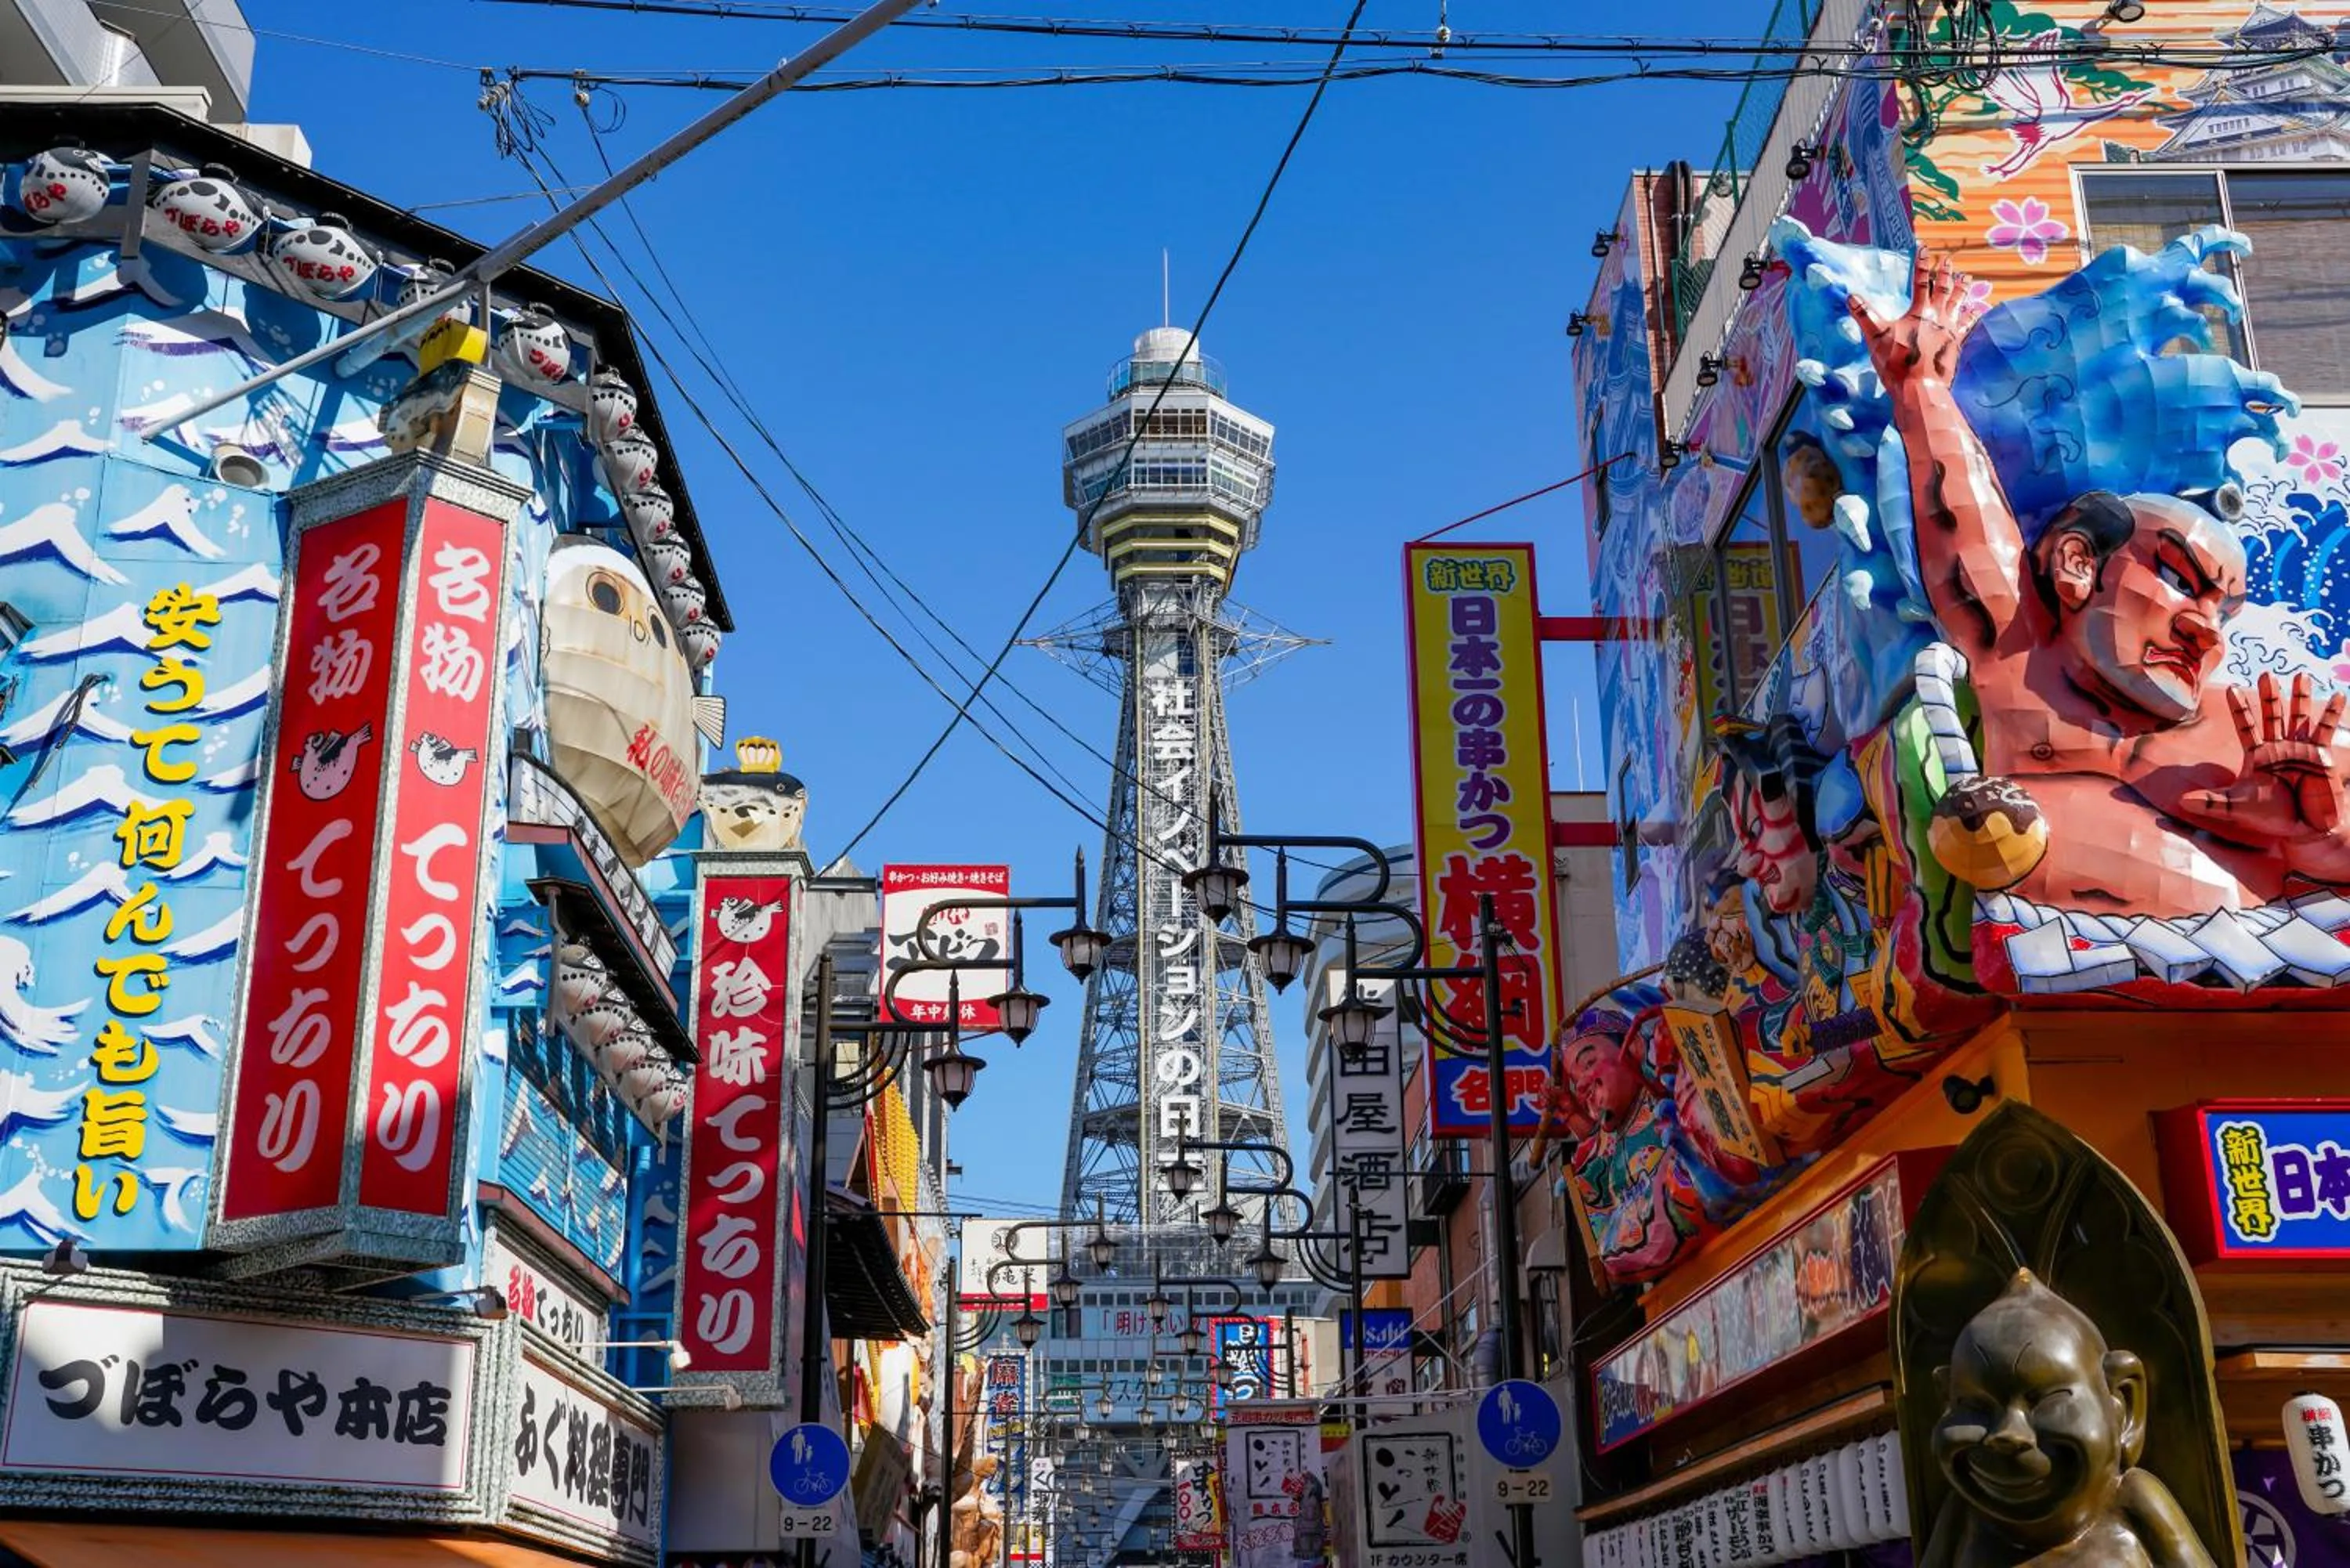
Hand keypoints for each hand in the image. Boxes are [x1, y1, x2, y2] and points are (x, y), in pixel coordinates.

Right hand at [1849, 249, 1980, 390]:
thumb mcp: (1876, 338)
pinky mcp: (1955, 343)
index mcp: (1919, 312)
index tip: (1924, 249)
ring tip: (1967, 278)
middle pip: (1943, 289)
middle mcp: (1938, 316)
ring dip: (1962, 289)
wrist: (1920, 387)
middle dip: (1945, 273)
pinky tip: (1976, 310)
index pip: (1920, 282)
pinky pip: (1967, 324)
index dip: (1921, 264)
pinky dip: (1972, 315)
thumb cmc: (1897, 362)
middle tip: (1948, 260)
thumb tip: (1851, 297)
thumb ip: (1865, 315)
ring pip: (1958, 303)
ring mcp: (1949, 330)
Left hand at [2180, 671, 2349, 850]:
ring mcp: (2300, 749)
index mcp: (2258, 756)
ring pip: (2298, 717)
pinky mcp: (2320, 755)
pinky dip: (2331, 713)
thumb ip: (2211, 803)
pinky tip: (2338, 695)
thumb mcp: (2237, 808)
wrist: (2303, 829)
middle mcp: (2278, 748)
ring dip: (2300, 697)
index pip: (2246, 726)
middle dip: (2269, 696)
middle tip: (2265, 674)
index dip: (2240, 708)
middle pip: (2272, 716)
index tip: (2232, 688)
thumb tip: (2181, 802)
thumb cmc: (2271, 818)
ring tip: (2301, 675)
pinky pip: (2326, 730)